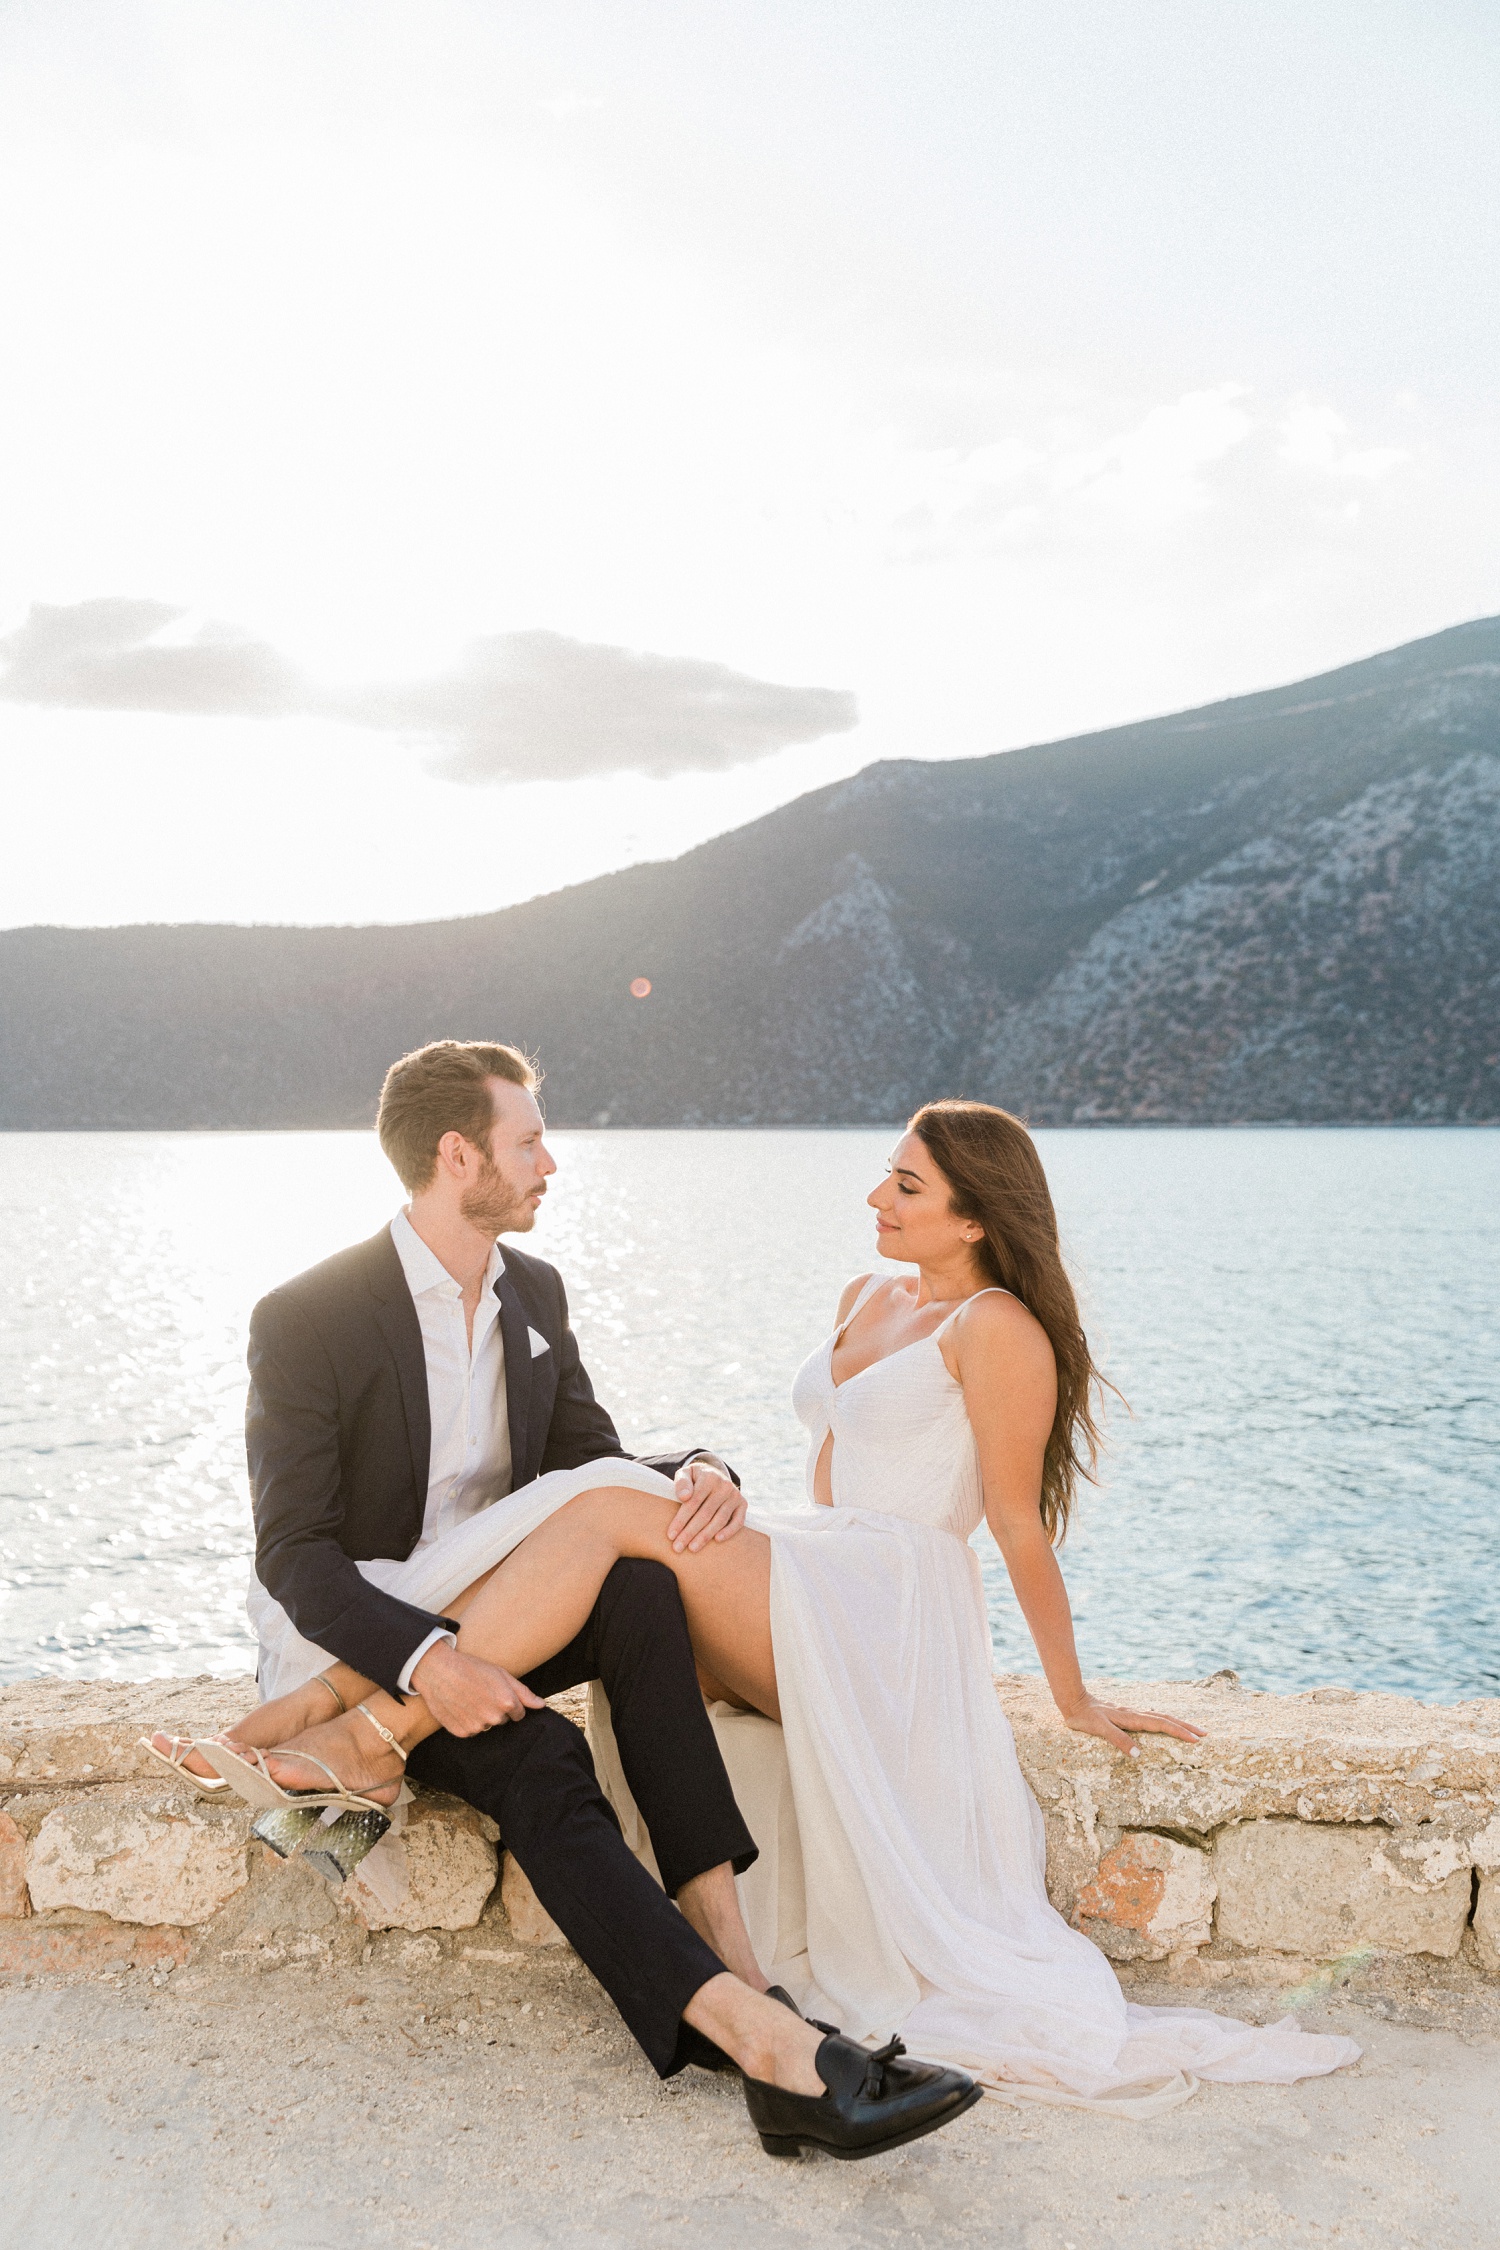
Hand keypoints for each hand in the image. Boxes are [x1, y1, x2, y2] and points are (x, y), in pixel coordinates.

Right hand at [409, 1640, 544, 1735]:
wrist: (438, 1670)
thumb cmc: (471, 1668)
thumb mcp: (500, 1673)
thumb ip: (523, 1692)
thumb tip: (541, 1705)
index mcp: (507, 1702)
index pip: (518, 1714)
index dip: (508, 1702)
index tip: (496, 1693)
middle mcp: (494, 1718)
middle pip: (502, 1720)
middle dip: (495, 1709)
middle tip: (480, 1692)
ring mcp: (477, 1726)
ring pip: (486, 1725)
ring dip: (480, 1716)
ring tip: (468, 1698)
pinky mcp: (462, 1732)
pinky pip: (471, 1731)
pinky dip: (466, 1721)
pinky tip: (459, 1706)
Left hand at [668, 1458, 747, 1551]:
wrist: (714, 1474)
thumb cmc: (694, 1479)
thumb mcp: (685, 1473)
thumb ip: (681, 1482)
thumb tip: (684, 1496)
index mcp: (708, 1477)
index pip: (693, 1502)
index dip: (681, 1520)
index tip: (670, 1535)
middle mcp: (724, 1485)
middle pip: (705, 1514)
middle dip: (690, 1532)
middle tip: (677, 1547)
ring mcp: (735, 1495)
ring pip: (719, 1520)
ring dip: (705, 1536)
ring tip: (692, 1548)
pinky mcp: (743, 1504)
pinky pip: (738, 1521)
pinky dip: (729, 1532)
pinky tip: (717, 1540)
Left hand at [1062, 1699, 1206, 1755]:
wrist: (1072, 1700)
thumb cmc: (1084, 1717)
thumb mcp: (1098, 1730)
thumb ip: (1118, 1740)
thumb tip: (1138, 1754)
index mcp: (1131, 1718)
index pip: (1161, 1725)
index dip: (1179, 1732)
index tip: (1196, 1740)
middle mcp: (1135, 1714)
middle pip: (1166, 1719)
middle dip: (1186, 1727)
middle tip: (1205, 1734)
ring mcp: (1131, 1713)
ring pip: (1160, 1716)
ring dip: (1177, 1723)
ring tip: (1193, 1730)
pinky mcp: (1126, 1714)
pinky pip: (1151, 1717)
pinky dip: (1164, 1721)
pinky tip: (1166, 1724)